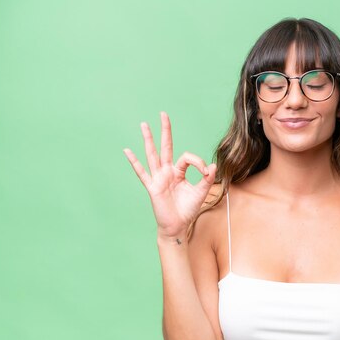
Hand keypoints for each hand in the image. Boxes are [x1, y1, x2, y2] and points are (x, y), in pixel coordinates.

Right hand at [123, 111, 216, 237]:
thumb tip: (213, 165)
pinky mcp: (152, 187)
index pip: (187, 157)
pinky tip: (127, 151)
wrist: (178, 226)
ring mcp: (158, 178)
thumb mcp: (201, 192)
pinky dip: (134, 162)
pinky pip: (142, 173)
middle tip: (163, 114)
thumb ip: (207, 179)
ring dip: (149, 139)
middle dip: (165, 131)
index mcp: (178, 172)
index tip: (205, 171)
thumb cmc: (187, 209)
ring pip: (152, 155)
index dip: (197, 161)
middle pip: (166, 147)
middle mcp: (167, 172)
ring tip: (144, 125)